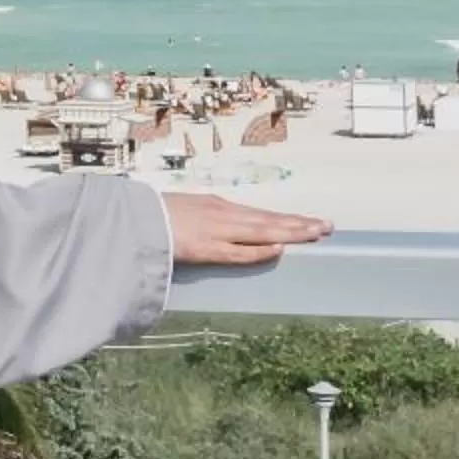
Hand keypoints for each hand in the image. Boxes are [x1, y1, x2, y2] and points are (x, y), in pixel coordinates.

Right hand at [164, 191, 329, 265]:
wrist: (131, 220)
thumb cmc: (153, 218)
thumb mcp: (185, 213)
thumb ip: (204, 221)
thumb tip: (220, 232)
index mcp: (217, 207)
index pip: (260, 215)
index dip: (285, 219)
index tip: (307, 221)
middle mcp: (222, 214)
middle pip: (268, 220)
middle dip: (299, 223)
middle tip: (327, 225)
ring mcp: (216, 230)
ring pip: (262, 230)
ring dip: (290, 232)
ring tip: (317, 233)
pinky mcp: (206, 247)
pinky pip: (238, 250)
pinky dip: (259, 250)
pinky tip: (280, 248)